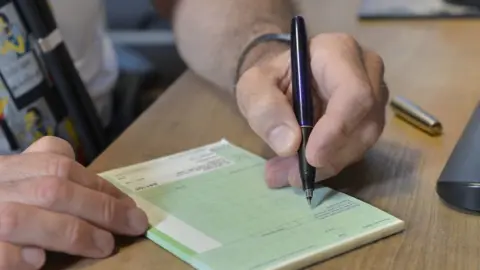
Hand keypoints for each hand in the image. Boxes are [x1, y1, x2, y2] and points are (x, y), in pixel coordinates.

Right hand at [0, 136, 147, 269]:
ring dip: (70, 233)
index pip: (62, 169)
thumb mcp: (11, 173)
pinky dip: (13, 257)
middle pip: (53, 189)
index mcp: (10, 166)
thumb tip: (68, 157)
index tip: (131, 206)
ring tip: (104, 246)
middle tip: (134, 225)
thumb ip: (36, 162)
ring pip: (24, 217)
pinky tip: (38, 262)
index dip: (101, 188)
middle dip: (100, 208)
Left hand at [236, 33, 387, 187]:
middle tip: (289, 175)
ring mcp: (374, 96)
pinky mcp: (370, 120)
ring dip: (326, 165)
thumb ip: (265, 108)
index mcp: (338, 51)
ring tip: (286, 173)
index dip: (337, 128)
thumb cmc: (270, 78)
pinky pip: (356, 150)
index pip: (353, 92)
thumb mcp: (253, 87)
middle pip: (364, 122)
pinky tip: (298, 170)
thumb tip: (289, 144)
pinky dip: (328, 166)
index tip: (311, 157)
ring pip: (362, 142)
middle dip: (329, 156)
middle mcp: (366, 71)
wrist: (282, 80)